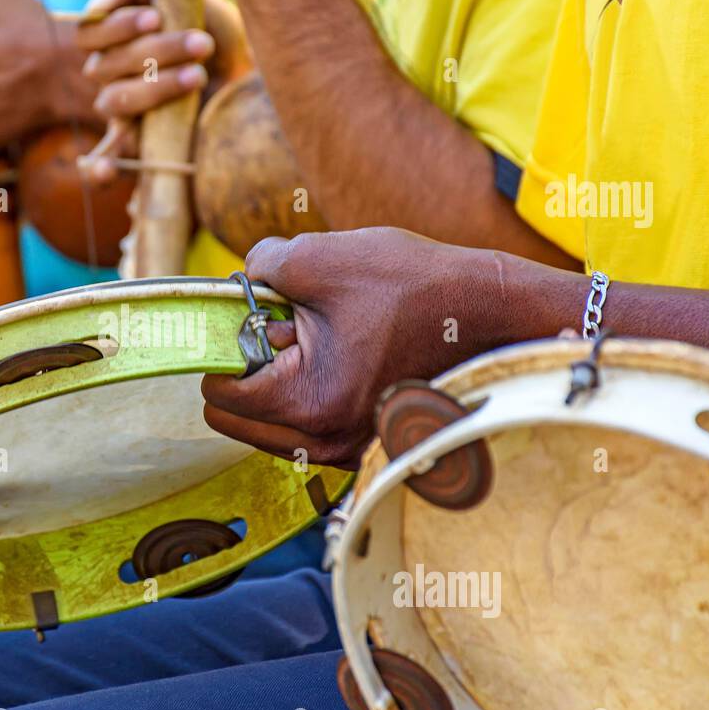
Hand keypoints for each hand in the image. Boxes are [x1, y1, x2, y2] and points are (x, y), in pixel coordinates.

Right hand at [75, 0, 250, 180]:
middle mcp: (109, 77)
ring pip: (116, 102)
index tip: (156, 17)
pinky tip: (106, 172)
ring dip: (154, 89)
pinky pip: (107, 160)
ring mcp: (122, 113)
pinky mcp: (141, 144)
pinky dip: (101, 168)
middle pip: (107, 68)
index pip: (90, 34)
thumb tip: (99, 4)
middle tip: (201, 44)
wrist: (248, 69)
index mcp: (109, 40)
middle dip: (156, 53)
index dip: (117, 26)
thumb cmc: (207, 23)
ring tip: (197, 77)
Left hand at [201, 228, 511, 468]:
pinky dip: (306, 396)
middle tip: (288, 329)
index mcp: (308, 402)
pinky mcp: (364, 447)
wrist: (490, 313)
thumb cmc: (413, 285)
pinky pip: (304, 429)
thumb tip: (235, 284)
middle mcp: (324, 443)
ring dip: (277, 383)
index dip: (222, 347)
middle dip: (248, 370)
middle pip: (237, 417)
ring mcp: (346, 451)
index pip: (218, 392)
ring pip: (268, 426)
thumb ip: (259, 268)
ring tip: (322, 341)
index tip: (254, 316)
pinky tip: (342, 357)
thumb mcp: (321, 257)